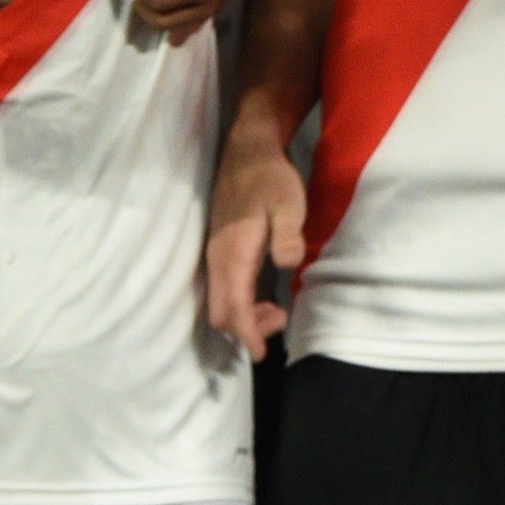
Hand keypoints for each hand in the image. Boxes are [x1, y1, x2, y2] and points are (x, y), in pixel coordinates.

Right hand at [204, 134, 304, 362]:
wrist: (247, 152)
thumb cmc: (271, 178)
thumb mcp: (289, 203)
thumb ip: (287, 234)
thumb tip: (288, 264)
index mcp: (234, 251)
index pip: (233, 305)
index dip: (246, 332)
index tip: (261, 353)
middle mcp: (218, 258)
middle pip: (221, 311)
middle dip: (246, 329)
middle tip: (279, 323)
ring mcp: (215, 255)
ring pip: (220, 302)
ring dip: (244, 317)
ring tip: (276, 312)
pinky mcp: (219, 251)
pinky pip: (222, 289)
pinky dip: (239, 304)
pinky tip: (262, 299)